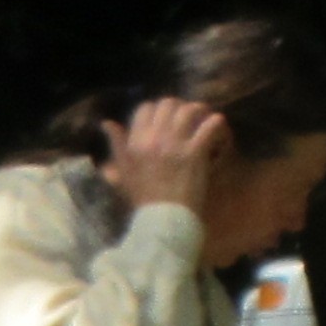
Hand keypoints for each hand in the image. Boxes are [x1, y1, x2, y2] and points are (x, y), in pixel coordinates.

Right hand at [102, 95, 229, 223]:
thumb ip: (117, 146)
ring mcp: (175, 145)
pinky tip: (218, 132)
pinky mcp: (194, 153)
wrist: (162, 221)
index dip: (157, 110)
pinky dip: (217, 125)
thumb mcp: (124, 172)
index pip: (145, 108)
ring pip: (190, 110)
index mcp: (135, 143)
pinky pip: (210, 125)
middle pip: (168, 104)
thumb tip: (107, 123)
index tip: (166, 120)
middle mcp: (153, 139)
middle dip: (180, 107)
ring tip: (204, 122)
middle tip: (188, 119)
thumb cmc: (143, 200)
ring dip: (200, 113)